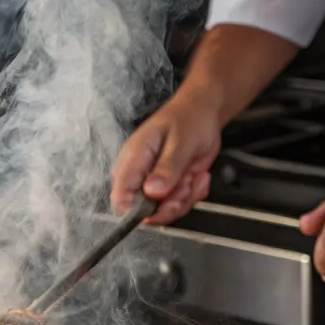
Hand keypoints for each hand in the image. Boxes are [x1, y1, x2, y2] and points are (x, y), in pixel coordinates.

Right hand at [111, 92, 221, 223]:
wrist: (203, 112)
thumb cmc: (188, 119)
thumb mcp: (180, 142)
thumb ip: (167, 168)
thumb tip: (152, 192)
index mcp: (133, 161)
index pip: (120, 197)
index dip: (136, 212)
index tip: (160, 208)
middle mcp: (139, 176)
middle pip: (144, 211)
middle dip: (170, 205)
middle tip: (187, 185)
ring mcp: (155, 184)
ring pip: (165, 211)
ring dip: (185, 198)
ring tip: (194, 175)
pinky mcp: (170, 188)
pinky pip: (179, 205)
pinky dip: (194, 194)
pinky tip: (198, 175)